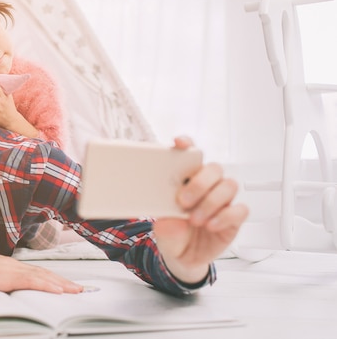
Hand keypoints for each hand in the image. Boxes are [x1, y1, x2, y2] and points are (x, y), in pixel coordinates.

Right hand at [0, 248, 83, 293]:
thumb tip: (0, 292)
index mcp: (5, 265)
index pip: (33, 272)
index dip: (50, 278)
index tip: (63, 284)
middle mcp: (11, 264)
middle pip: (43, 273)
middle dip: (62, 281)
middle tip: (79, 288)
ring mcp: (10, 269)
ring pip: (42, 276)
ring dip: (61, 283)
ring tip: (76, 290)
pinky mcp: (7, 276)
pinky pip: (33, 281)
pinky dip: (48, 285)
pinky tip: (60, 290)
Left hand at [153, 136, 248, 283]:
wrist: (183, 259)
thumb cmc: (173, 235)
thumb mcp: (162, 230)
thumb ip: (165, 225)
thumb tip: (171, 221)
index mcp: (186, 180)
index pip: (190, 156)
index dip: (187, 146)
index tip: (178, 144)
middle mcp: (207, 186)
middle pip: (213, 169)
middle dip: (199, 183)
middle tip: (183, 201)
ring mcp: (222, 201)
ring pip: (228, 186)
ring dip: (211, 201)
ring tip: (195, 219)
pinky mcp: (234, 218)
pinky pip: (240, 209)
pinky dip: (225, 216)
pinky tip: (211, 225)